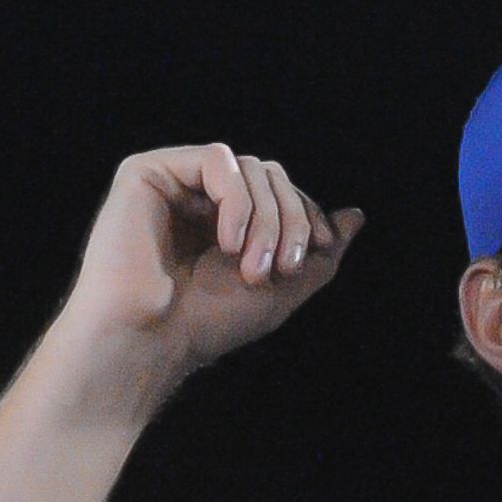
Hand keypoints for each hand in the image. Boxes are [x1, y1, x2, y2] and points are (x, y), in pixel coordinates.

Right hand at [50, 144, 362, 413]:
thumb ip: (319, 255)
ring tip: (253, 268)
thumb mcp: (281, 291)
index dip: (308, 214)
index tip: (320, 249)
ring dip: (267, 217)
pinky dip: (237, 200)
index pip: (282, 192)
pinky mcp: (147, 172)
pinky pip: (217, 159)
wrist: (149, 342)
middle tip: (281, 268)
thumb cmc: (205, 325)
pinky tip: (227, 242)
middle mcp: (199, 197)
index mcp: (225, 220)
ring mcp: (173, 181)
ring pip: (250, 167)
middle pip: (271, 174)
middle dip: (290, 218)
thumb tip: (354, 216)